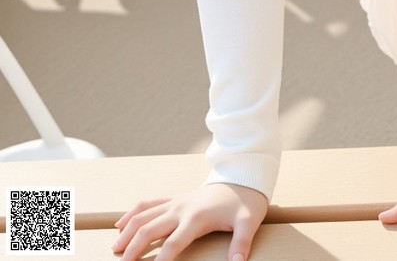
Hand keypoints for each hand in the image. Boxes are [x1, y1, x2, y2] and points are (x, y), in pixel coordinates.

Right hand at [111, 182, 267, 260]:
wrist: (242, 177)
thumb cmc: (245, 202)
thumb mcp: (248, 222)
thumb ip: (241, 243)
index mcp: (196, 217)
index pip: (173, 244)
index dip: (160, 260)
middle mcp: (181, 208)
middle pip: (149, 229)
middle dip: (133, 248)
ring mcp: (176, 201)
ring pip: (143, 214)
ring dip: (127, 231)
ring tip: (115, 248)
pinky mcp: (175, 198)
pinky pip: (148, 203)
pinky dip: (132, 213)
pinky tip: (120, 223)